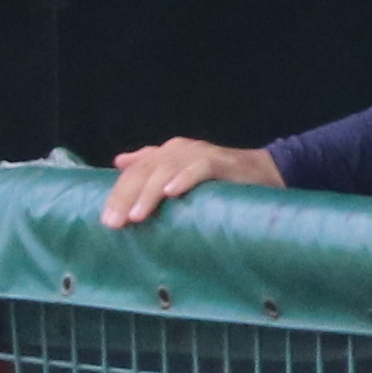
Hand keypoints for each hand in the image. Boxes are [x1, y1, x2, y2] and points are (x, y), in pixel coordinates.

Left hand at [101, 139, 281, 229]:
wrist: (265, 172)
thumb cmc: (219, 178)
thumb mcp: (181, 172)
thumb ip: (152, 165)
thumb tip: (120, 162)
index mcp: (167, 153)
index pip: (135, 171)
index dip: (118, 193)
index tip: (106, 220)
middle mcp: (180, 150)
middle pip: (145, 170)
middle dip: (126, 196)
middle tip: (115, 223)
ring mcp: (201, 154)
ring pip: (167, 169)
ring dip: (150, 192)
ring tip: (137, 215)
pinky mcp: (223, 162)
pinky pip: (201, 167)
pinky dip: (185, 178)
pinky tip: (172, 192)